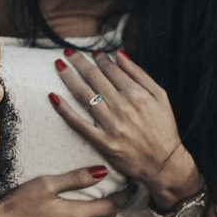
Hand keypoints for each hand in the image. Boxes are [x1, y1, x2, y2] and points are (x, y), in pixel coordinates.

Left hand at [49, 50, 185, 191]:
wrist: (164, 163)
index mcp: (136, 93)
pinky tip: (53, 97)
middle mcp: (122, 107)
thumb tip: (119, 54)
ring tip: (59, 65)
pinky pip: (78, 123)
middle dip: (79, 61)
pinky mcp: (102, 142)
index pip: (111, 69)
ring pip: (83, 95)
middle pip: (93, 77)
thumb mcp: (160, 96)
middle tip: (68, 52)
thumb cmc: (163, 128)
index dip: (99, 58)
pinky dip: (64, 109)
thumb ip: (139, 73)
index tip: (92, 53)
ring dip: (68, 77)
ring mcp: (111, 125)